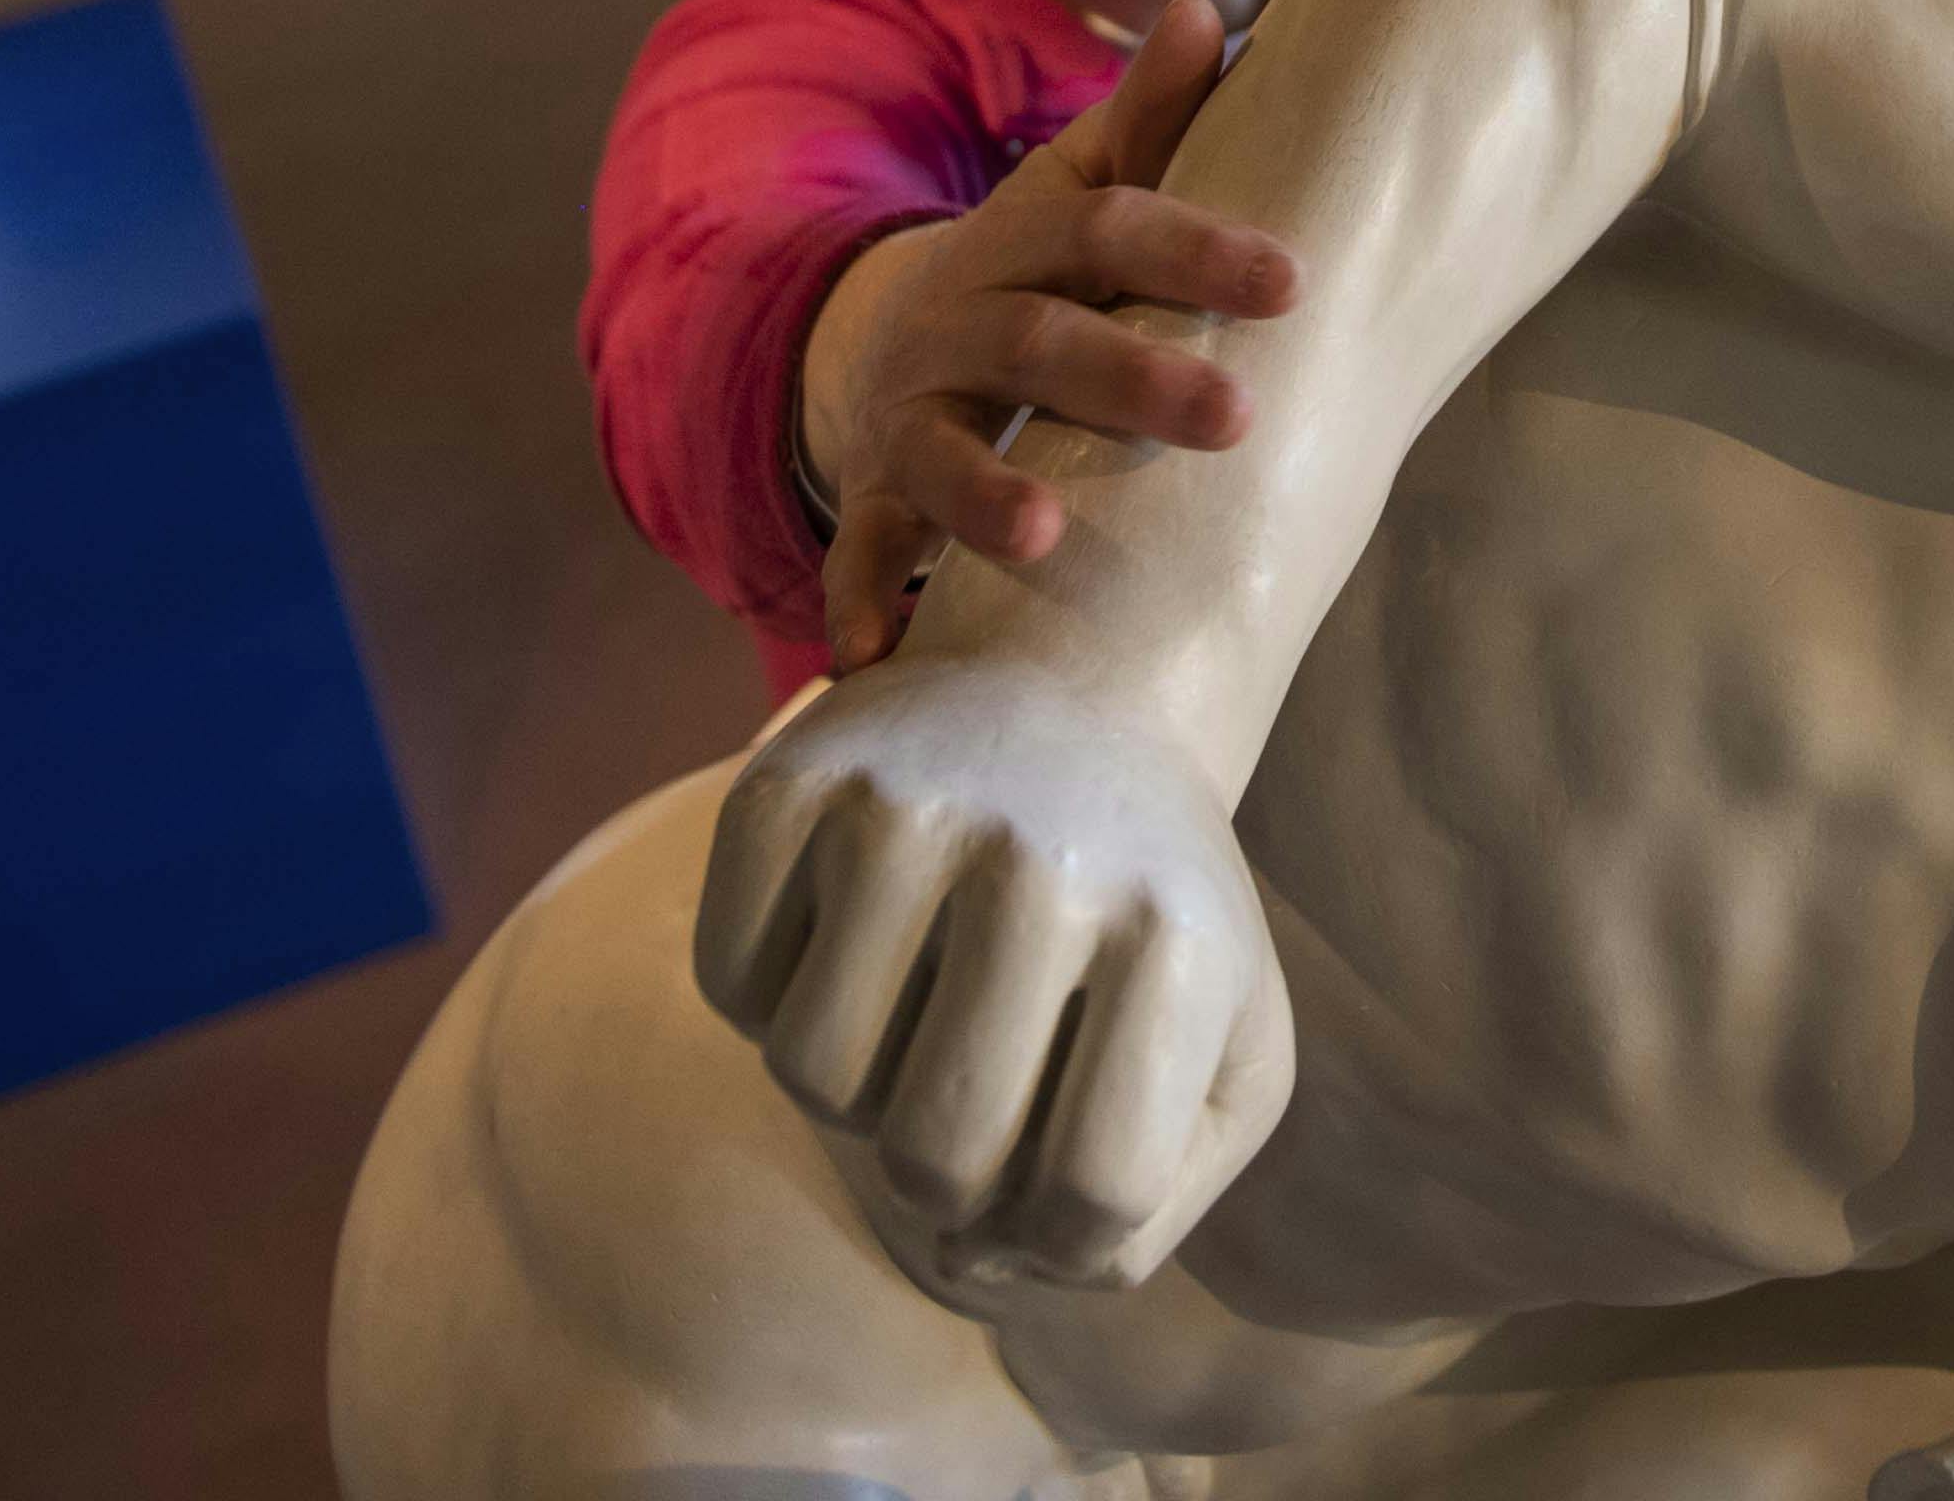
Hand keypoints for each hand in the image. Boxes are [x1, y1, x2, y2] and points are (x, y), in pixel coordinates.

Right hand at [694, 661, 1294, 1291]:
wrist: (1078, 691)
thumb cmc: (1150, 909)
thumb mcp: (1224, 1053)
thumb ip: (1145, 1211)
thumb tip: (975, 1263)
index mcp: (1176, 937)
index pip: (1096, 1197)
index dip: (1064, 1234)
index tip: (1067, 1158)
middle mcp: (1044, 860)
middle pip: (937, 1161)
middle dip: (947, 1178)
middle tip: (974, 1090)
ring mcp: (906, 808)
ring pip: (814, 1080)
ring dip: (856, 1087)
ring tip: (920, 1001)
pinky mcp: (791, 777)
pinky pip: (729, 983)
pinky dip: (773, 994)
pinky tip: (851, 933)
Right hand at [801, 0, 1296, 668]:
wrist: (887, 340)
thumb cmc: (1032, 270)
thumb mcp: (1077, 191)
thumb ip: (1150, 119)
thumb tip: (1205, 12)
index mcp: (1026, 244)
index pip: (1114, 230)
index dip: (1198, 249)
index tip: (1292, 281)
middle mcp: (960, 323)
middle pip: (1042, 344)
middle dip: (1132, 380)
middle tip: (1236, 420)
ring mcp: (907, 413)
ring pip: (939, 450)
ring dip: (984, 495)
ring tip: (1047, 537)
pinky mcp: (875, 496)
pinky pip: (860, 554)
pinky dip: (860, 604)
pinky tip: (873, 660)